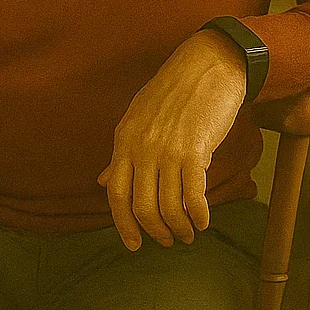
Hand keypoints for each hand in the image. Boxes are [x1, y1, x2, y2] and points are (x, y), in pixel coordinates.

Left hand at [97, 30, 246, 251]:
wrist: (208, 65)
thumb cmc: (173, 91)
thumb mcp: (138, 117)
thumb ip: (121, 152)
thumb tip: (101, 181)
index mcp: (124, 139)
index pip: (115, 192)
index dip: (123, 223)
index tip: (134, 244)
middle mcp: (142, 147)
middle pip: (142, 206)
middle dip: (155, 231)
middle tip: (167, 240)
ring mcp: (167, 149)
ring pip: (169, 206)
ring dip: (179, 228)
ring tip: (188, 234)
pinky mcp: (195, 149)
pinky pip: (194, 195)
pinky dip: (199, 215)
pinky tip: (203, 222)